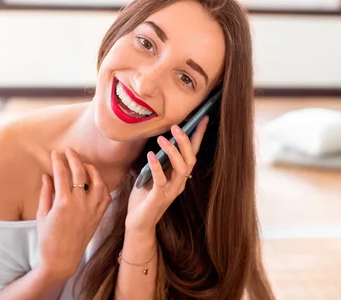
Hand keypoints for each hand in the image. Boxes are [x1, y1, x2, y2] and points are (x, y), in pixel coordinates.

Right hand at [37, 148, 111, 279]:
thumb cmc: (48, 238)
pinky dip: (103, 186)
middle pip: (80, 173)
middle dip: (74, 159)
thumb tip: (47, 175)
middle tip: (69, 151)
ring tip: (85, 164)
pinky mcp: (99, 216)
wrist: (62, 259)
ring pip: (98, 182)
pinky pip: (106, 197)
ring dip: (92, 170)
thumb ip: (46, 192)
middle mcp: (80, 203)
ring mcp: (92, 209)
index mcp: (63, 202)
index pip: (62, 174)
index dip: (58, 161)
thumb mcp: (42, 214)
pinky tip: (96, 182)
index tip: (55, 153)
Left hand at [126, 116, 209, 233]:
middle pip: (190, 159)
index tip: (203, 118)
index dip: (198, 136)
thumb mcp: (152, 173)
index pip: (192, 153)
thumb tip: (161, 137)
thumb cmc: (145, 196)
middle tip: (176, 126)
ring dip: (173, 152)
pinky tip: (151, 155)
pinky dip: (156, 167)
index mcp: (179, 175)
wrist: (138, 222)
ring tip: (162, 139)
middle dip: (185, 141)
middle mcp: (179, 183)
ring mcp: (171, 191)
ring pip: (180, 169)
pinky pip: (161, 181)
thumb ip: (160, 160)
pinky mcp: (159, 198)